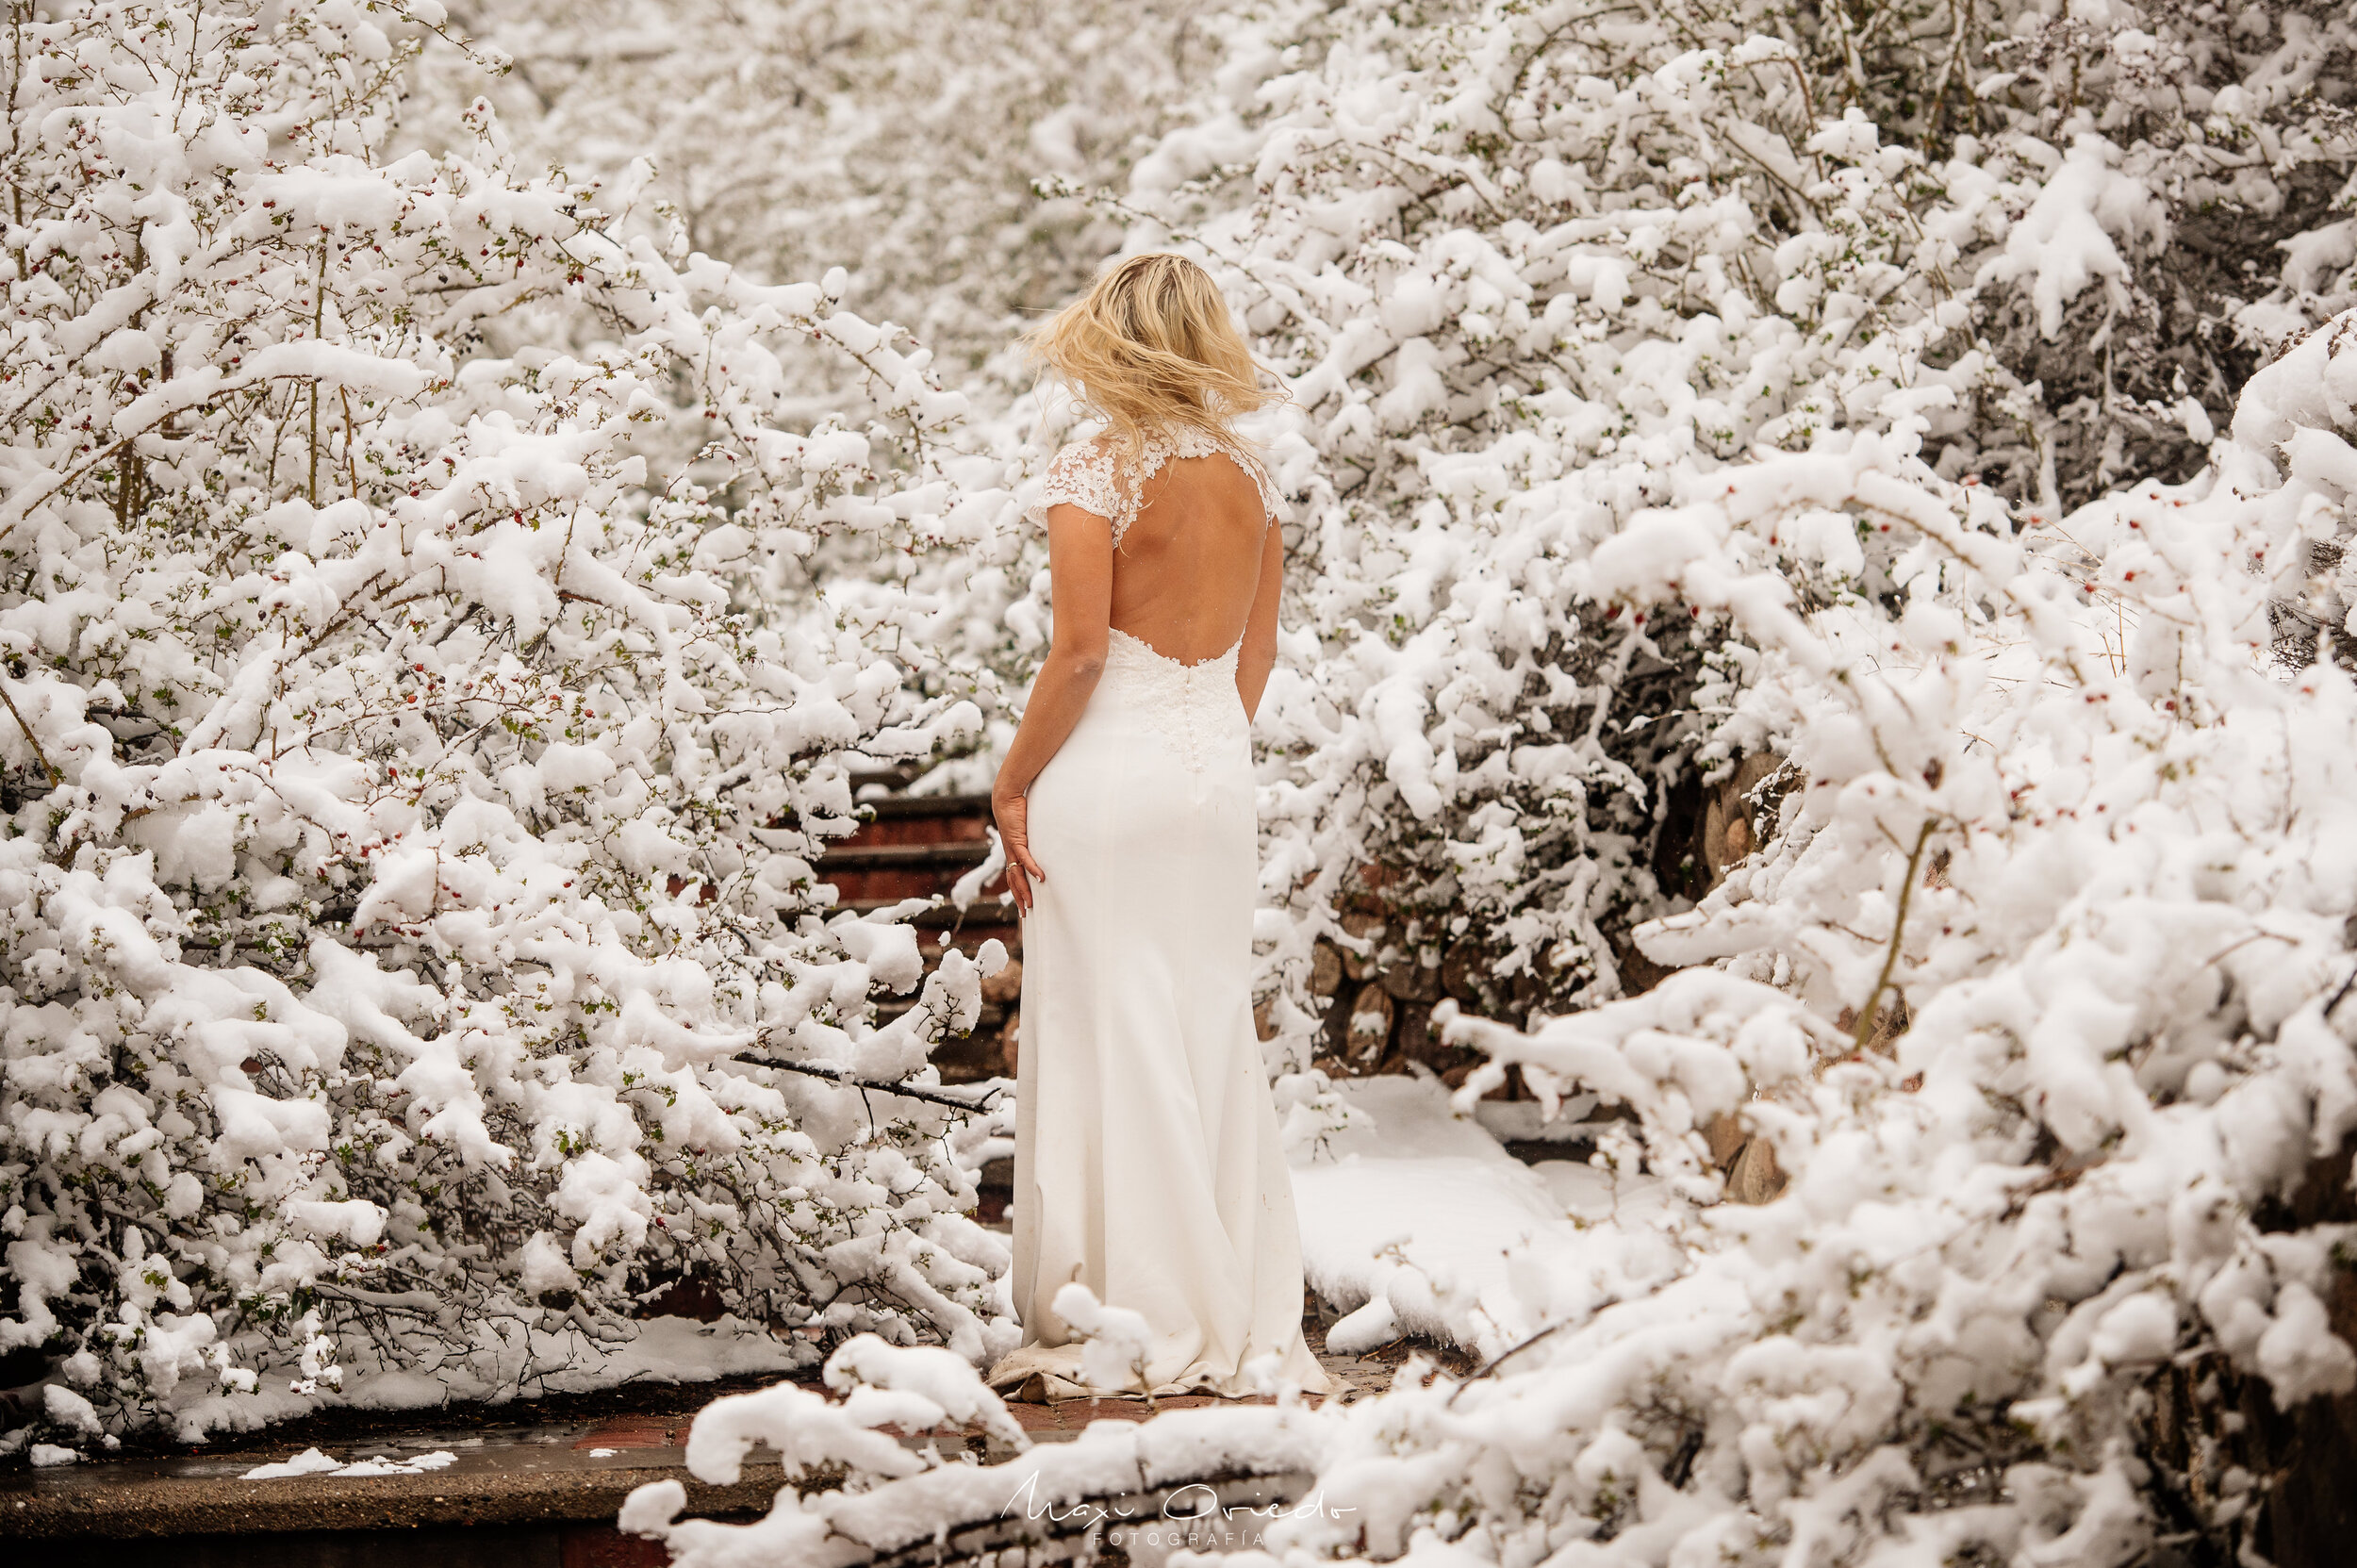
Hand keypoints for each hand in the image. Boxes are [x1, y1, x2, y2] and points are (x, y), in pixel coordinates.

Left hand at [992, 787, 1047, 916]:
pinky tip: (1041, 879)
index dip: (1017, 892)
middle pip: (1013, 882)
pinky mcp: (1017, 841)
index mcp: (1012, 853)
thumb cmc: (1017, 811)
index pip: (1013, 877)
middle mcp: (1010, 854)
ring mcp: (1012, 849)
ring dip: (1024, 891)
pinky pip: (1025, 859)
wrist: (1006, 798)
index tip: (1023, 905)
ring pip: (1017, 876)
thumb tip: (1043, 840)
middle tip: (1025, 914)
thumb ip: (1032, 836)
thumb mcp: (1026, 828)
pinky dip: (1033, 870)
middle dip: (1019, 899)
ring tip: (1030, 905)